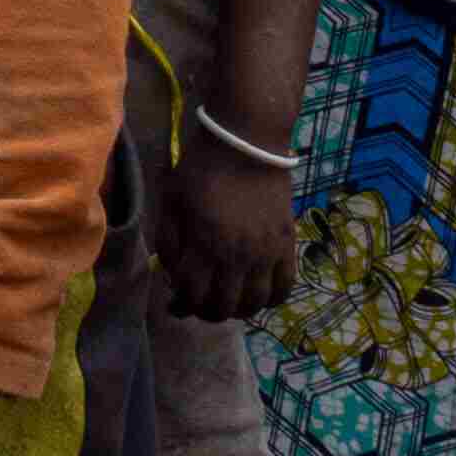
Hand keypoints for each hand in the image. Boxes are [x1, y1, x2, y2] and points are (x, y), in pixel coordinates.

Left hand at [156, 140, 301, 322]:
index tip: (177, 303)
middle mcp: (237, 256)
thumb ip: (168, 241)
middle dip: (207, 312)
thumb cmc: (201, 169)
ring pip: (254, 304)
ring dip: (238, 310)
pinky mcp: (287, 245)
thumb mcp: (171, 201)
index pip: (193, 296)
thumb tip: (171, 274)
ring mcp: (266, 253)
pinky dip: (271, 300)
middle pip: (224, 307)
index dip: (182, 305)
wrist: (246, 143)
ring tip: (229, 301)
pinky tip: (258, 295)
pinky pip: (284, 287)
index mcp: (204, 244)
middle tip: (201, 304)